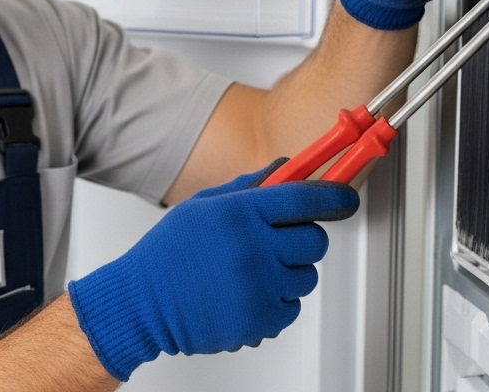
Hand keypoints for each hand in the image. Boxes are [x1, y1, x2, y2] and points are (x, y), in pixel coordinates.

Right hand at [66, 160, 358, 380]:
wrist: (142, 302)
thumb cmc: (169, 254)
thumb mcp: (203, 206)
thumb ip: (248, 187)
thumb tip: (284, 169)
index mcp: (239, 213)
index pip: (305, 197)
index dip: (335, 197)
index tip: (346, 200)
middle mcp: (252, 248)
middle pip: (315, 241)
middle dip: (304, 240)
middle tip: (281, 243)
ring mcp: (258, 286)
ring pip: (307, 277)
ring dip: (289, 274)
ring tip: (253, 273)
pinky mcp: (260, 319)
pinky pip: (292, 307)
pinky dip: (277, 302)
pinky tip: (247, 294)